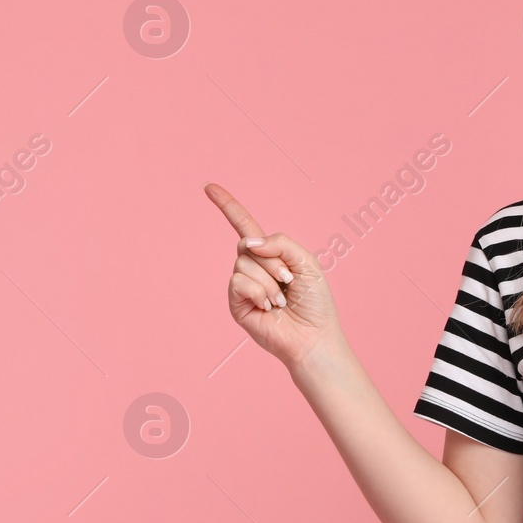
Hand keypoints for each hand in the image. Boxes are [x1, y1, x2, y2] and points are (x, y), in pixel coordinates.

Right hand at [205, 182, 343, 369]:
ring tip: (280, 300)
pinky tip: (268, 307)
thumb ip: (280, 242)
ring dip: (268, 281)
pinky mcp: (236, 303)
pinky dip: (258, 292)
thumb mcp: (306, 261)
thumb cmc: (314, 301)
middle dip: (272, 261)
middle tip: (288, 281)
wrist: (312, 336)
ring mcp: (242, 285)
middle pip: (247, 245)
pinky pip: (238, 282)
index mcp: (269, 254)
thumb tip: (248, 243)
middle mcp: (252, 267)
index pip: (244, 225)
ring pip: (244, 264)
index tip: (209, 186)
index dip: (227, 206)